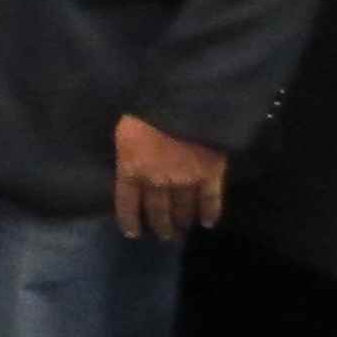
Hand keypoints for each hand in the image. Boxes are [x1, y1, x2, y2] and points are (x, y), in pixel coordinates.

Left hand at [113, 115, 227, 239]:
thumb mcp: (125, 131)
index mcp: (131, 169)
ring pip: (182, 209)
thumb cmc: (146, 111)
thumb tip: (130, 164)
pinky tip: (207, 223)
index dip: (130, 221)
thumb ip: (128, 152)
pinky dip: (210, 213)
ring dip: (181, 222)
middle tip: (164, 235)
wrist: (183, 102)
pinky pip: (210, 200)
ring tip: (182, 230)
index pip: (127, 203)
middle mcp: (157, 182)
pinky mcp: (210, 175)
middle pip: (157, 211)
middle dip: (160, 225)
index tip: (134, 233)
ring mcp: (185, 180)